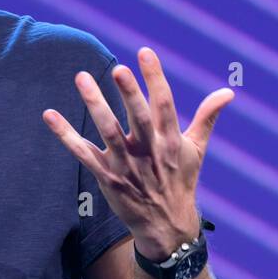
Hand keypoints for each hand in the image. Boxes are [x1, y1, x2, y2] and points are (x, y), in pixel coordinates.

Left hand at [43, 47, 232, 258]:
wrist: (166, 226)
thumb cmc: (180, 180)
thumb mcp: (196, 149)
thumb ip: (207, 117)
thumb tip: (228, 93)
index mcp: (170, 140)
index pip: (164, 104)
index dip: (155, 78)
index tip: (145, 52)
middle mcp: (148, 151)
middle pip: (138, 118)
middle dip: (129, 94)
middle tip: (117, 69)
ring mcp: (126, 164)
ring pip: (108, 131)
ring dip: (94, 105)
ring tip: (81, 78)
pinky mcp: (106, 176)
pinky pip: (83, 153)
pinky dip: (65, 135)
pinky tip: (49, 115)